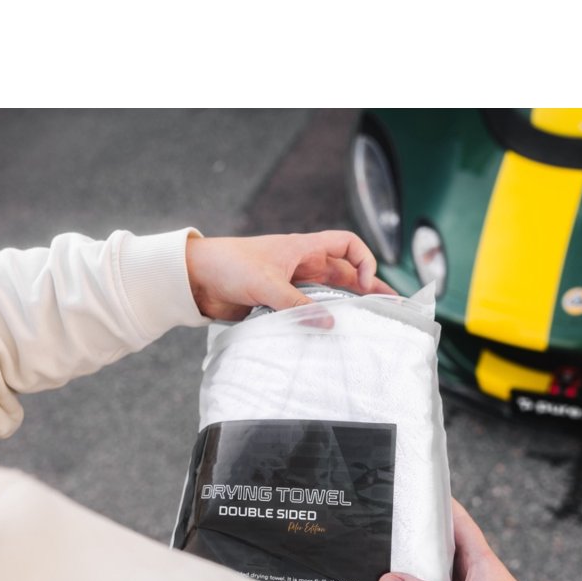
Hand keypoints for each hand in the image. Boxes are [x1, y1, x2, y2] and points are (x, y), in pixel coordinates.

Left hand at [185, 230, 395, 320]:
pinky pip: (306, 312)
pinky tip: (327, 336)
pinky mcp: (278, 303)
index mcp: (303, 249)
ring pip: (327, 296)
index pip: (347, 244)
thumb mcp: (266, 284)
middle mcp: (302, 265)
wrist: (195, 278)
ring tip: (364, 325)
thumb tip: (330, 322)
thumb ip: (297, 305)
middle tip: (387, 308)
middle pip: (344, 274)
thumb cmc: (227, 265)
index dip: (363, 260)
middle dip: (366, 289)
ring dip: (344, 308)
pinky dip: (318, 322)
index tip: (365, 282)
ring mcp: (291, 285)